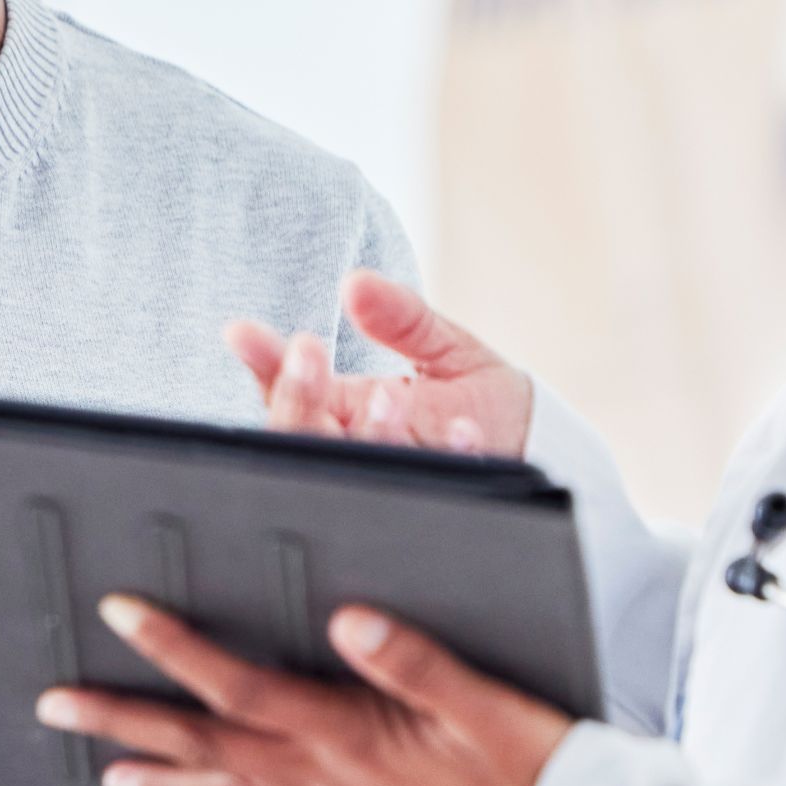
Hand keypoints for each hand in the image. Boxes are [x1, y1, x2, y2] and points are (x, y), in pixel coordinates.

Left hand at [42, 596, 571, 785]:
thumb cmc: (542, 774)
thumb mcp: (485, 702)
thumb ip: (413, 658)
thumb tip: (344, 617)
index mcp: (347, 737)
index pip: (240, 686)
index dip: (175, 648)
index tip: (115, 612)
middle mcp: (333, 778)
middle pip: (211, 746)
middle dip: (128, 722)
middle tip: (52, 706)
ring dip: (175, 782)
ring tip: (112, 780)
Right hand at [224, 273, 534, 457]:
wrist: (540, 445)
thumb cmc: (481, 398)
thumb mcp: (440, 344)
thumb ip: (400, 314)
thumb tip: (357, 284)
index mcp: (346, 411)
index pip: (287, 391)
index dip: (262, 365)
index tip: (245, 333)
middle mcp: (359, 450)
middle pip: (298, 439)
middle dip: (297, 398)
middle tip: (308, 350)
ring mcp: (398, 480)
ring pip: (356, 469)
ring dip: (368, 432)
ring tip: (390, 392)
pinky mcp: (446, 501)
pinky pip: (437, 486)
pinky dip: (451, 455)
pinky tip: (466, 430)